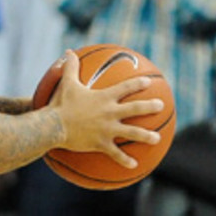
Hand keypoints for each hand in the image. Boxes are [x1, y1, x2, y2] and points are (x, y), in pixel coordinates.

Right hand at [50, 51, 163, 168]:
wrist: (54, 125)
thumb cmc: (60, 103)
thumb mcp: (66, 83)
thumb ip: (70, 67)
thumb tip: (69, 52)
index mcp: (103, 98)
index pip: (125, 88)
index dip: (137, 84)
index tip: (148, 82)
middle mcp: (109, 112)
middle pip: (135, 109)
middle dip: (150, 107)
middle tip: (162, 105)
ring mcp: (107, 129)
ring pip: (132, 132)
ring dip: (146, 136)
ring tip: (157, 138)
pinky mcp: (101, 143)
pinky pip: (116, 153)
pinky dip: (125, 160)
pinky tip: (134, 164)